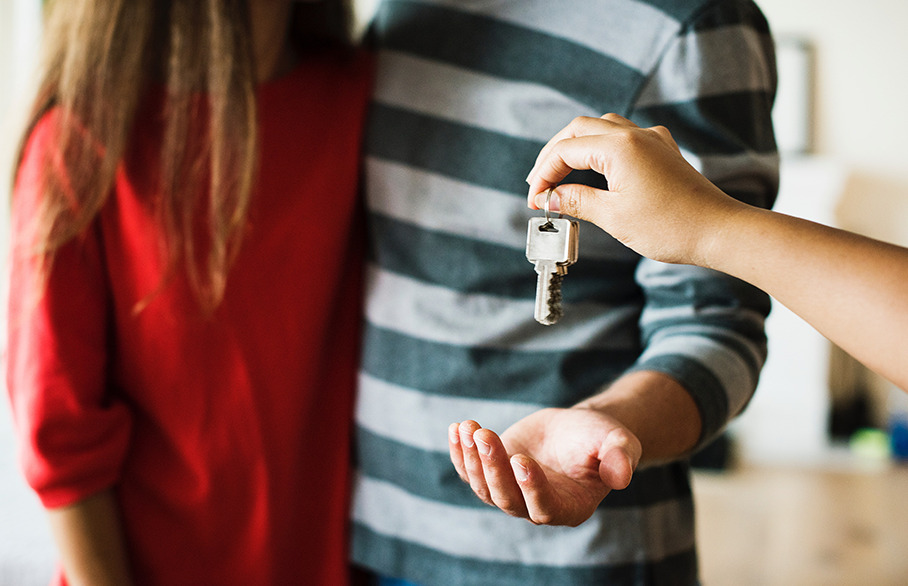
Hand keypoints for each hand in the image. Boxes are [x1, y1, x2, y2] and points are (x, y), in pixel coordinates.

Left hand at [449, 407, 641, 526]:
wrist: (579, 429)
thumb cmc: (602, 439)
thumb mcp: (618, 443)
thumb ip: (621, 458)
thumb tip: (622, 476)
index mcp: (570, 507)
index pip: (544, 508)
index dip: (530, 487)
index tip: (520, 459)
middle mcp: (536, 507)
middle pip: (507, 498)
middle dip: (493, 467)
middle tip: (485, 434)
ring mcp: (511, 492)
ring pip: (484, 486)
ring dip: (472, 458)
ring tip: (468, 427)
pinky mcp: (494, 474)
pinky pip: (469, 471)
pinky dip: (460, 453)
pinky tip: (456, 429)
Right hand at [525, 113, 745, 267]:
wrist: (719, 231)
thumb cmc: (670, 226)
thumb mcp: (614, 217)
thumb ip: (577, 201)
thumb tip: (551, 197)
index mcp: (619, 146)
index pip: (565, 150)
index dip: (544, 175)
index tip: (535, 201)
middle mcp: (635, 135)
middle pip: (579, 129)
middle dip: (554, 155)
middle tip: (539, 184)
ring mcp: (652, 140)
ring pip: (602, 128)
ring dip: (577, 147)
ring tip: (561, 174)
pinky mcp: (663, 152)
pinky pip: (625, 137)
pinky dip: (601, 148)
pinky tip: (597, 168)